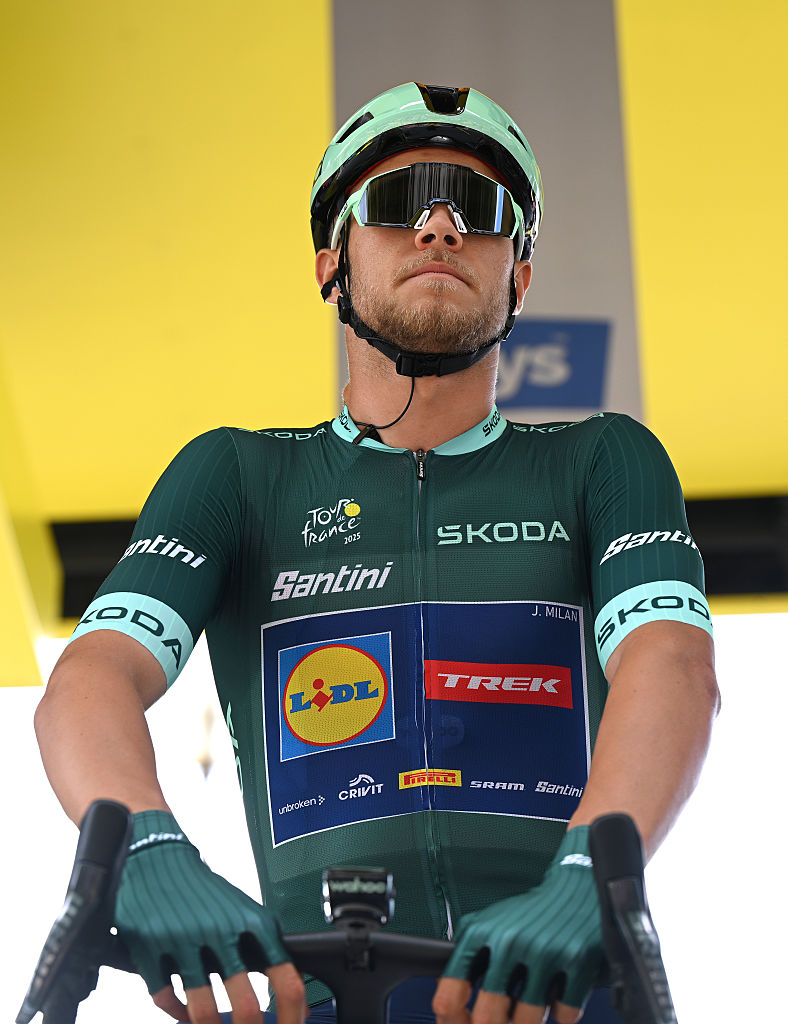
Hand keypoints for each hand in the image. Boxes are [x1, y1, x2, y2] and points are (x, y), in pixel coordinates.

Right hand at [115, 811, 306, 1022]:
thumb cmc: (205, 891)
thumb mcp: (245, 911)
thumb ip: (265, 949)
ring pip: (203, 1010)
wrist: (159, 857)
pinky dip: (176, 1013)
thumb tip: (292, 997)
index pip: (284, 977)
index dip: (291, 1015)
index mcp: (252, 921)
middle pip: (245, 1004)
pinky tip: (184, 1014)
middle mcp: (220, 930)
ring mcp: (183, 940)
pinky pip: (165, 997)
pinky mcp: (149, 947)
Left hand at [433, 827, 602, 1023]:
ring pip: (528, 1020)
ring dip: (529, 1020)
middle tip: (498, 1021)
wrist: (574, 888)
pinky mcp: (577, 961)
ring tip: (531, 1005)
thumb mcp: (488, 922)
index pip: (454, 985)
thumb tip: (447, 998)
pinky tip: (558, 992)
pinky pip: (564, 1013)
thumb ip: (466, 954)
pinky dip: (562, 1012)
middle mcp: (510, 941)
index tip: (455, 1020)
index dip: (452, 1013)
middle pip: (489, 1014)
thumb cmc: (528, 912)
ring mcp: (544, 952)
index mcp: (483, 932)